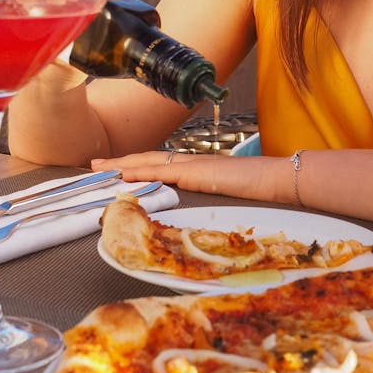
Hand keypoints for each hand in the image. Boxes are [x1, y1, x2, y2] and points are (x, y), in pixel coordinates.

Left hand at [91, 150, 289, 204]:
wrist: (278, 179)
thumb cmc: (258, 190)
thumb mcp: (225, 196)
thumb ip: (208, 197)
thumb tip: (194, 212)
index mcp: (196, 168)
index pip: (159, 164)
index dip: (135, 165)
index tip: (114, 169)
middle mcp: (191, 163)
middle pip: (148, 159)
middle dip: (120, 163)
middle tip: (94, 166)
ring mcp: (194, 166)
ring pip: (150, 162)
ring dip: (124, 165)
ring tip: (101, 168)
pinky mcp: (197, 173)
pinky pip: (163, 171)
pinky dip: (141, 171)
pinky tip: (126, 175)